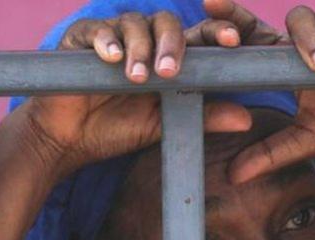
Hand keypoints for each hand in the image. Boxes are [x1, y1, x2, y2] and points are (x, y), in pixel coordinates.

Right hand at [17, 10, 252, 180]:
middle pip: (168, 23)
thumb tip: (246, 119)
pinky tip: (111, 58)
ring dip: (139, 49)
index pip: (198, 36)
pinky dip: (106, 41)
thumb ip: (203, 118)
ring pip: (134, 24)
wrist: (68, 140)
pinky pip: (97, 29)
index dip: (217, 31)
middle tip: (169, 71)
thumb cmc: (117, 129)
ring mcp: (113, 35)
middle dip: (172, 44)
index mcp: (169, 56)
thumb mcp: (165, 126)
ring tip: (137, 78)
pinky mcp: (81, 38)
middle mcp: (144, 40)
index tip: (233, 41)